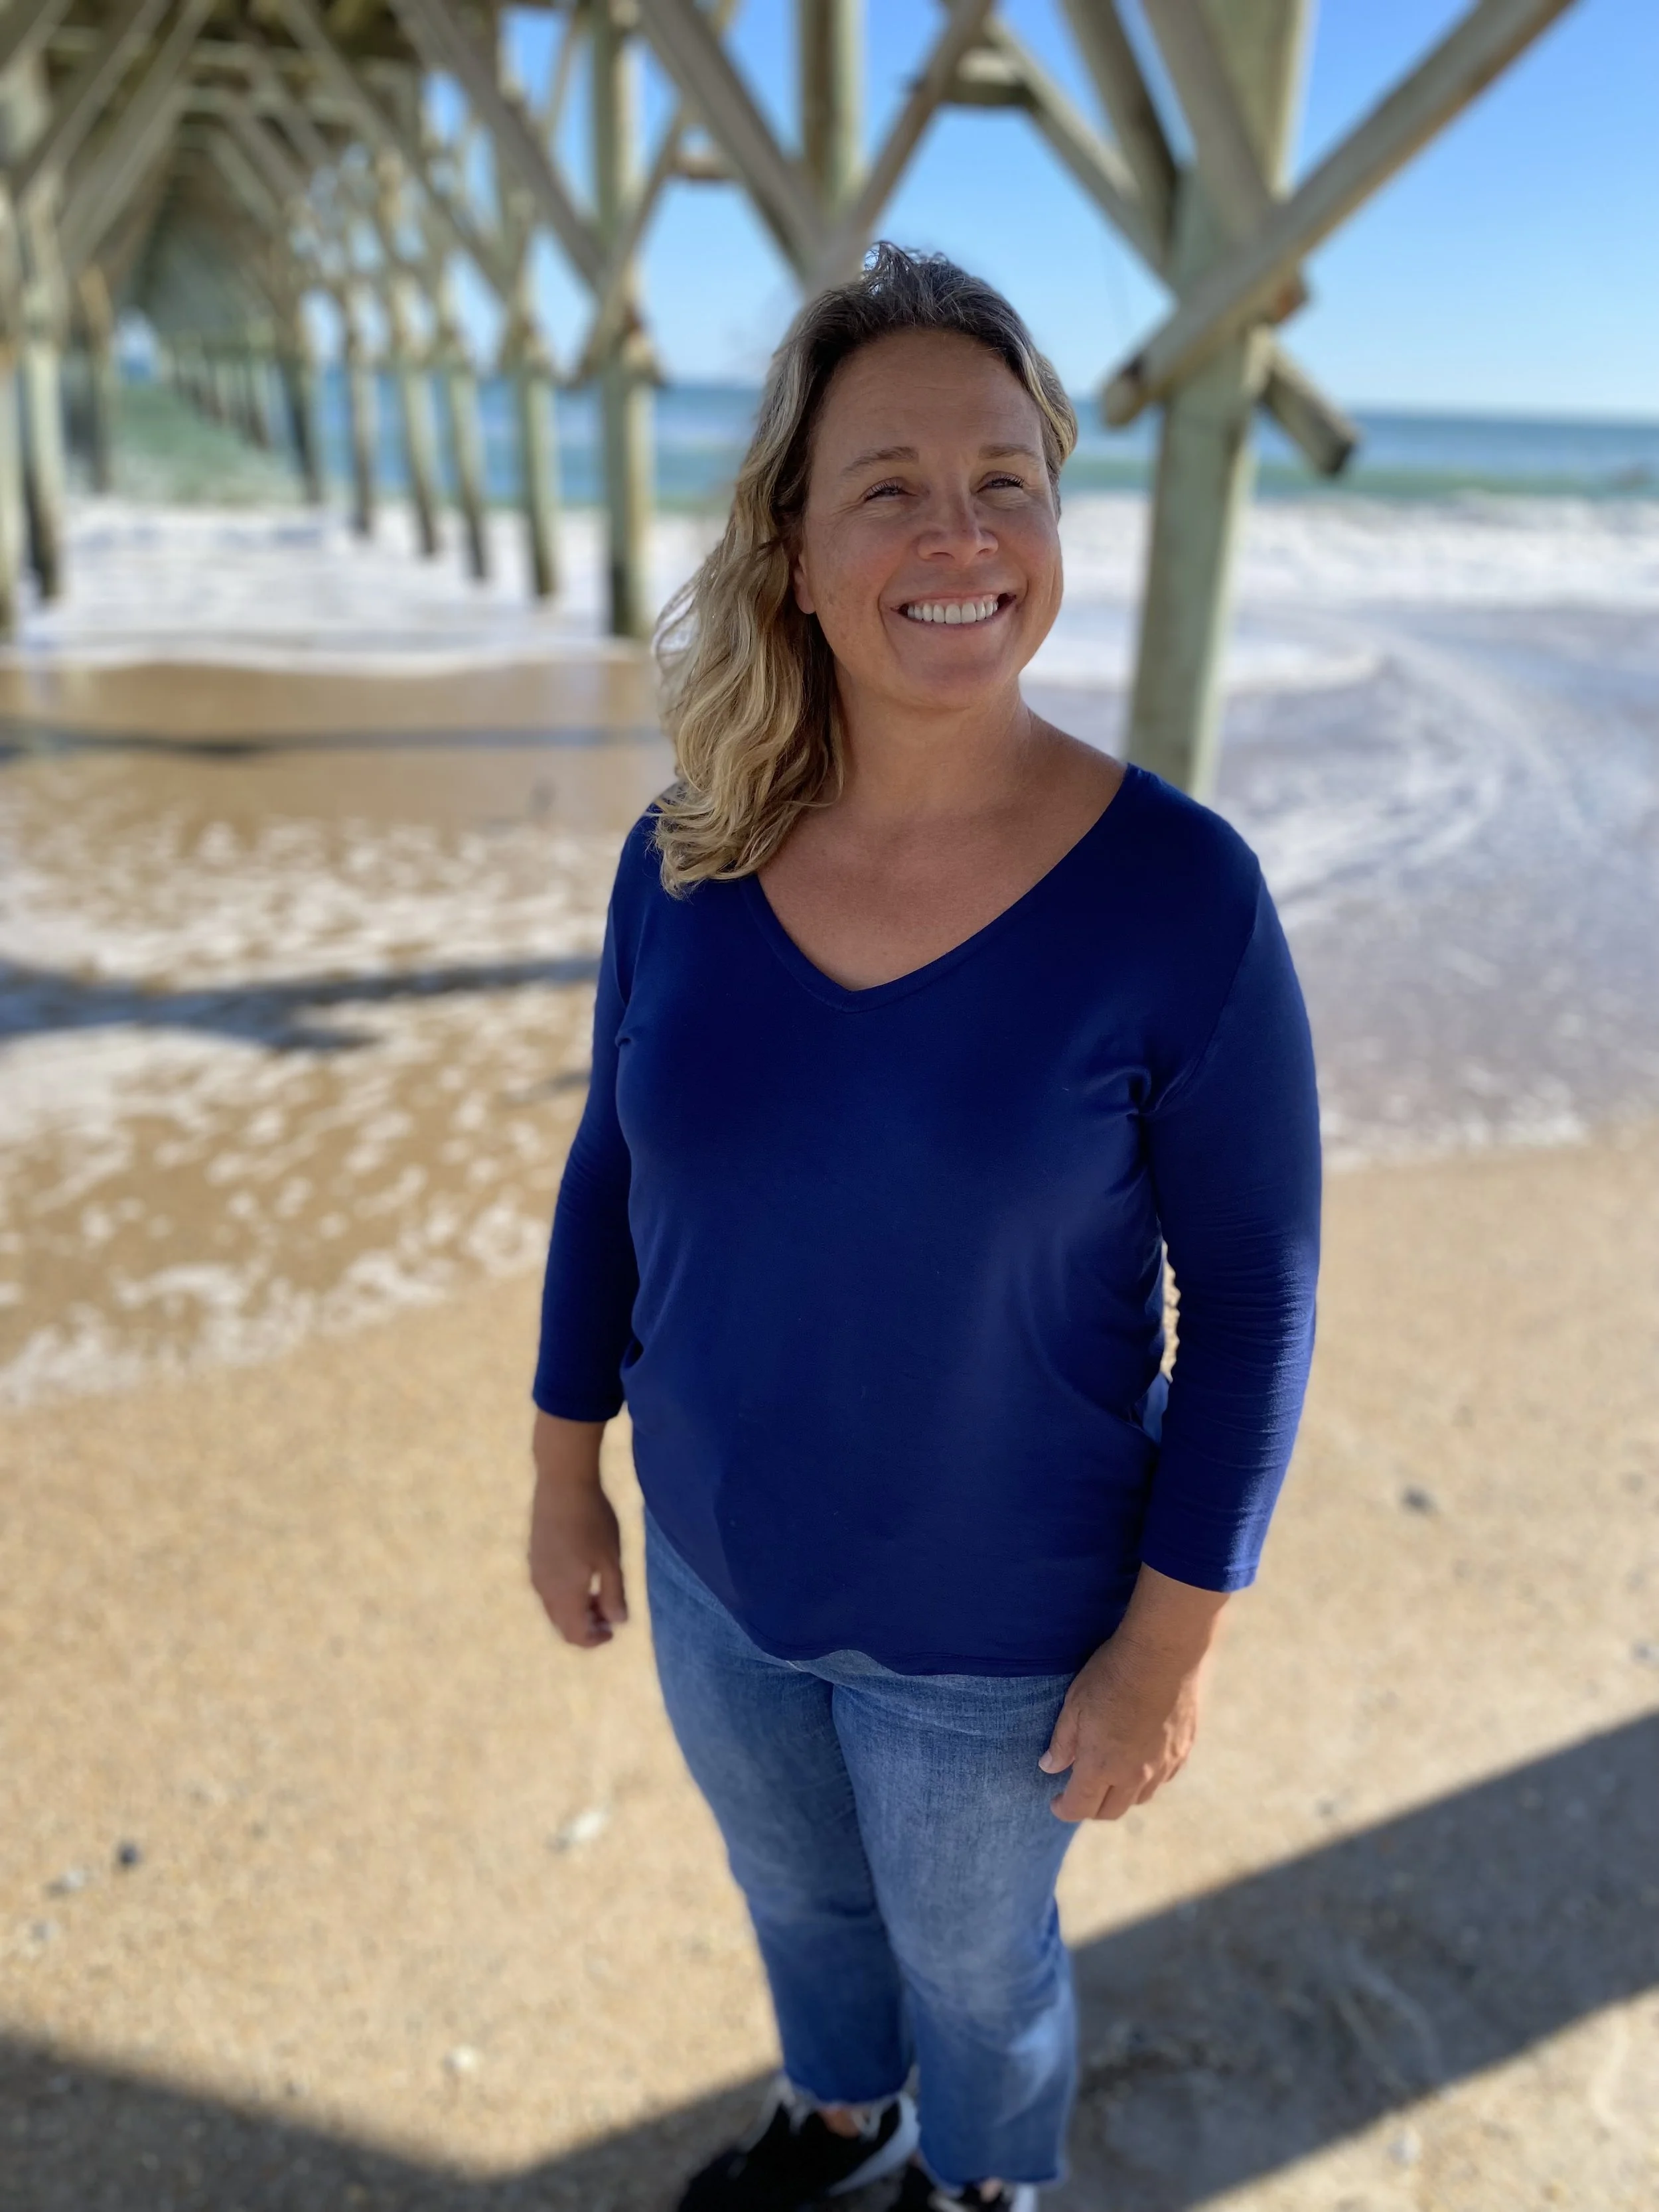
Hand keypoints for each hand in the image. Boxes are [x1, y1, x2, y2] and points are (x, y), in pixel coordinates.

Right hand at [528, 1413, 626, 1648]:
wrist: (562, 1483)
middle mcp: (544, 1589)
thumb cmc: (593, 1520)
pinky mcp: (533, 1556)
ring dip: (575, 1609)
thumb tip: (618, 1622)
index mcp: (564, 1594)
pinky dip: (564, 1593)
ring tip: (599, 1592)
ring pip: (554, 1607)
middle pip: (562, 1625)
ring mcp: (535, 1572)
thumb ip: (614, 1594)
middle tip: (609, 1612)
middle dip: (586, 1626)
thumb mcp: (611, 1559)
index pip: (575, 1635)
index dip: (595, 1640)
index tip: (613, 1631)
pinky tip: (582, 1573)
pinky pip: (547, 1589)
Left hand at [1037, 1564, 1226, 1821]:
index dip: (1064, 1809)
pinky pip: (1163, 1779)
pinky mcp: (1182, 1751)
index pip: (1080, 1807)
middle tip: (1079, 1793)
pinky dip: (1147, 1780)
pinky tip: (1139, 1762)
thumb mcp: (1074, 1704)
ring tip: (1108, 1778)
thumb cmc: (1111, 1676)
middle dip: (1091, 1808)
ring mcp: (1163, 1765)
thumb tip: (1049, 1767)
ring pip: (1139, 1798)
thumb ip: (1062, 1742)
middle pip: (1110, 1811)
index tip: (1056, 1803)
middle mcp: (1134, 1775)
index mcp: (1102, 1765)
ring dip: (1120, 1796)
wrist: (1162, 1655)